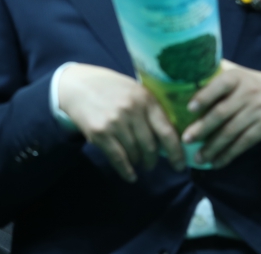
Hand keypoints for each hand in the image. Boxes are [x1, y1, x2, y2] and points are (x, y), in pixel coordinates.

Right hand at [57, 64, 184, 182]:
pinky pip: (117, 158)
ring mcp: (115, 123)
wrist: (79, 85)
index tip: (181, 165)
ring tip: (138, 163)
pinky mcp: (99, 134)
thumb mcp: (137, 92)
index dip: (175, 151)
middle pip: (150, 146)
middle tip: (152, 164)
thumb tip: (169, 136)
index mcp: (147, 100)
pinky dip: (126, 170)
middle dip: (153, 160)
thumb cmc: (113, 88)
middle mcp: (133, 111)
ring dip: (138, 162)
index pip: (166, 130)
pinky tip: (130, 176)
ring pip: (134, 153)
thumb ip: (151, 110)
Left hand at [183, 60, 260, 168]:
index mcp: (239, 77)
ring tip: (199, 158)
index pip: (222, 84)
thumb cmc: (253, 86)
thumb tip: (185, 74)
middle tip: (186, 139)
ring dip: (213, 147)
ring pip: (232, 131)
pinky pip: (244, 143)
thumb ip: (217, 73)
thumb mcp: (240, 74)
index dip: (205, 95)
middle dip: (203, 128)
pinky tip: (216, 162)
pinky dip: (228, 154)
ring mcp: (259, 110)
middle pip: (223, 112)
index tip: (189, 108)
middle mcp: (249, 92)